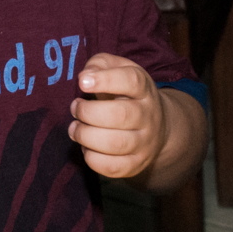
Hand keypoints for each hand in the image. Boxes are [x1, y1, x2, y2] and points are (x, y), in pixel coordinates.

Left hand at [68, 53, 167, 179]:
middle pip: (120, 115)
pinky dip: (92, 158)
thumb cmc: (127, 93)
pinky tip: (86, 146)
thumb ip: (100, 64)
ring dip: (86, 135)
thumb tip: (85, 76)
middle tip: (75, 107)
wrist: (158, 126)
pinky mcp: (136, 164)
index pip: (131, 81)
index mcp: (144, 88)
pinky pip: (112, 167)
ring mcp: (145, 142)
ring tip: (74, 128)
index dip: (105, 80)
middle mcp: (148, 115)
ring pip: (115, 143)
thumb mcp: (119, 70)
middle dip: (88, 112)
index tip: (82, 82)